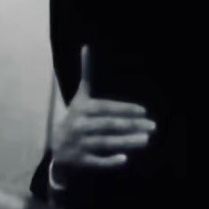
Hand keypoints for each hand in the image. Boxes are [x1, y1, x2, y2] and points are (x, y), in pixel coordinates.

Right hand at [51, 45, 154, 181]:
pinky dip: (109, 161)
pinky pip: (96, 161)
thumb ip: (86, 74)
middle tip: (152, 126)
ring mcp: (80, 144)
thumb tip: (86, 47)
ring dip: (127, 142)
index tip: (144, 111)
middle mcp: (80, 125)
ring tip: (146, 140)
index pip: (107, 107)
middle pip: (109, 125)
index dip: (125, 109)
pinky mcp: (80, 160)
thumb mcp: (80, 97)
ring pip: (106, 143)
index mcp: (82, 109)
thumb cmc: (75, 117)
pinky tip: (125, 159)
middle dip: (132, 125)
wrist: (55, 144)